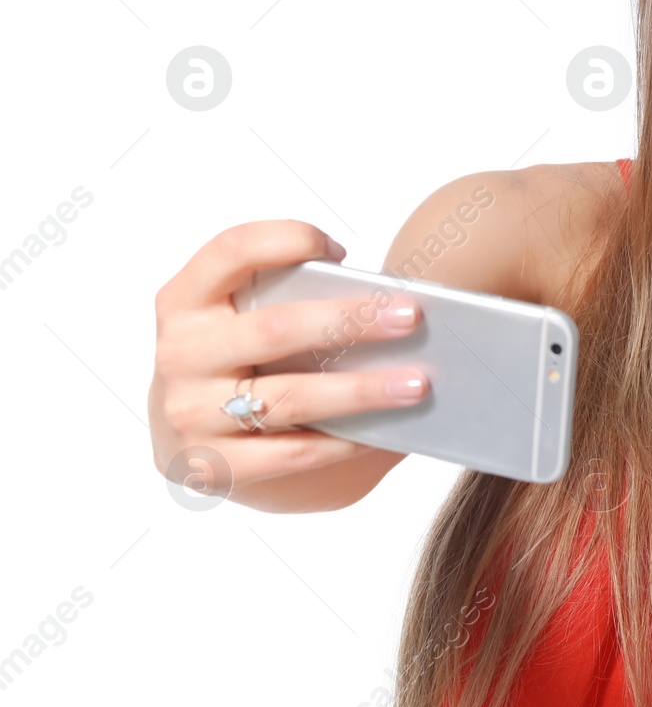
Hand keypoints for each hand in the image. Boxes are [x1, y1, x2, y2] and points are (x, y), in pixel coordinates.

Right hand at [148, 219, 430, 504]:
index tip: (341, 250)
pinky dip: (346, 443)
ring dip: (363, 389)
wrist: (195, 446)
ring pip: (291, 397)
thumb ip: (293, 305)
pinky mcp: (212, 468)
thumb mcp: (245, 324)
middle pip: (276, 328)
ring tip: (417, 383)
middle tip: (410, 317)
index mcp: (185, 302)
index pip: (231, 250)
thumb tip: (388, 308)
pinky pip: (294, 452)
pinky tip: (386, 435)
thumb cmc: (243, 368)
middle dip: (351, 320)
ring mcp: (189, 415)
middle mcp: (179, 354)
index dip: (287, 239)